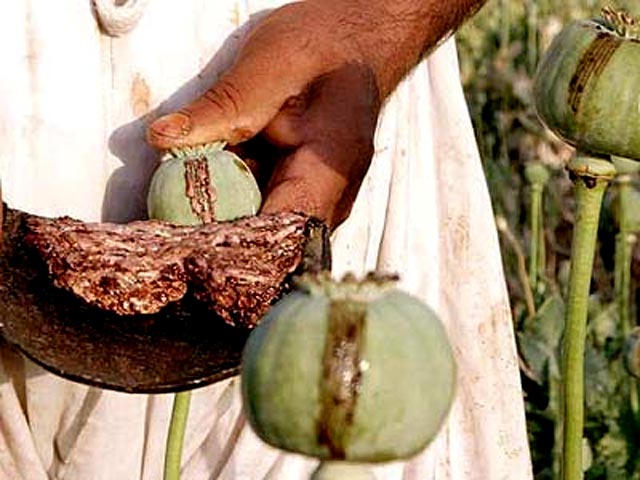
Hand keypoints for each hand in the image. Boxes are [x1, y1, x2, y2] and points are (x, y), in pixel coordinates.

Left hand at [147, 3, 378, 228]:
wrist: (349, 50)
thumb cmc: (323, 52)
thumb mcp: (271, 67)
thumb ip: (222, 108)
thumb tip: (166, 138)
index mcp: (329, 173)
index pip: (278, 232)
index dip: (229, 242)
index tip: (181, 236)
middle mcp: (328, 200)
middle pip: (267, 239)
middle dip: (214, 229)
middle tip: (168, 214)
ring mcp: (315, 203)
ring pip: (259, 226)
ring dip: (218, 212)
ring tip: (182, 192)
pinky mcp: (297, 196)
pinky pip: (259, 208)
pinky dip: (228, 196)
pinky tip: (205, 176)